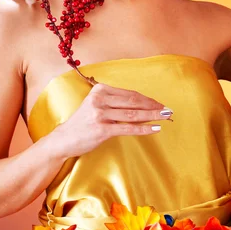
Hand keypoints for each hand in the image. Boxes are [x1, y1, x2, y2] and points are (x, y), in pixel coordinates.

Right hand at [52, 82, 172, 158]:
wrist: (64, 139)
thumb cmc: (83, 122)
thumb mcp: (96, 105)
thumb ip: (114, 101)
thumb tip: (142, 104)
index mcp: (99, 90)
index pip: (129, 93)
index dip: (147, 99)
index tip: (159, 103)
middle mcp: (99, 99)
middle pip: (133, 101)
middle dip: (153, 105)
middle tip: (167, 109)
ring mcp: (100, 114)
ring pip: (132, 114)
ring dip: (152, 115)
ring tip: (165, 116)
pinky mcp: (101, 129)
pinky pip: (128, 128)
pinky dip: (144, 128)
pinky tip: (155, 128)